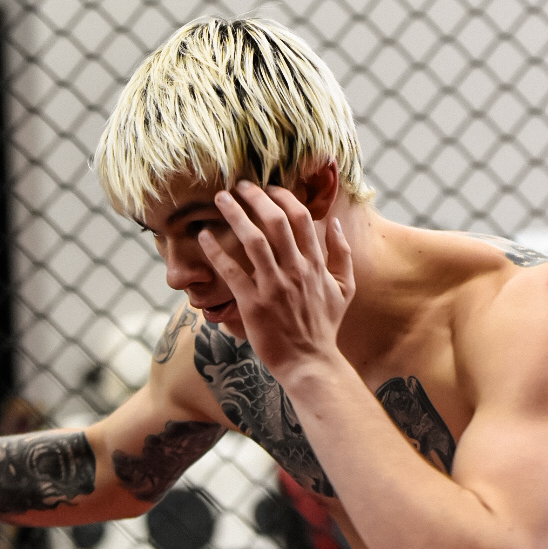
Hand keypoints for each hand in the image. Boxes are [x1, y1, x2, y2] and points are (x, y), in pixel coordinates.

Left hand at [198, 182, 354, 383]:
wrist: (310, 363)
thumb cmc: (324, 326)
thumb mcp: (344, 289)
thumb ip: (341, 254)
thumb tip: (336, 224)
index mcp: (315, 264)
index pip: (300, 218)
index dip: (282, 197)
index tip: (268, 187)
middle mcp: (295, 271)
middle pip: (275, 221)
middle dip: (256, 197)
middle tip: (239, 185)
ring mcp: (274, 287)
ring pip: (253, 240)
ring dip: (235, 215)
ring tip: (220, 199)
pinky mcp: (253, 304)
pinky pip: (231, 271)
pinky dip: (216, 251)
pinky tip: (203, 236)